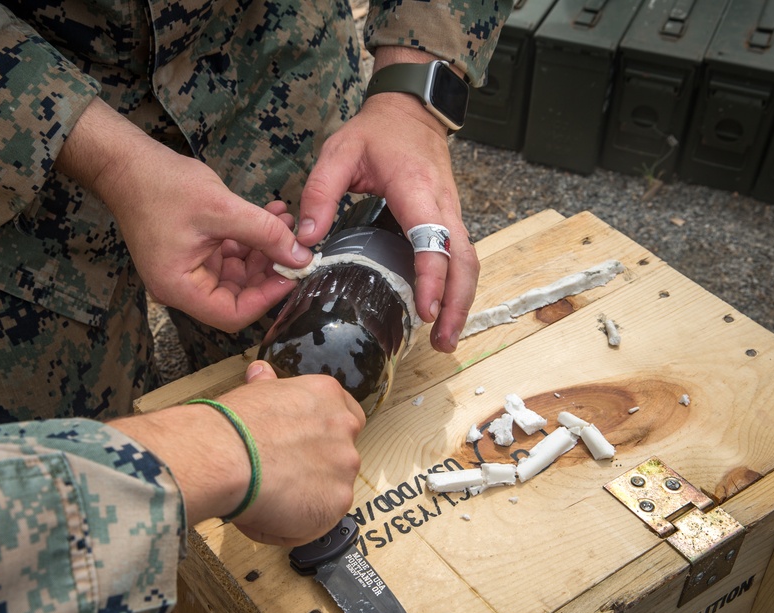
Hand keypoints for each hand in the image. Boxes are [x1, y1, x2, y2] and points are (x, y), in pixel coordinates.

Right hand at [56, 99, 313, 331]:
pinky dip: (251, 238)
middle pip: (238, 296)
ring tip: (287, 221)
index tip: (293, 272)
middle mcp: (183, 287)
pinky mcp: (194, 253)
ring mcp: (188, 270)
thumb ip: (265, 234)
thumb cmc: (163, 187)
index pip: (233, 314)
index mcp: (180, 288)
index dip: (267, 298)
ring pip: (238, 274)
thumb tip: (302, 257)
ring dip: (265, 249)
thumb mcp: (222, 209)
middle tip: (296, 244)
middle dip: (270, 270)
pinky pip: (229, 255)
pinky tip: (272, 215)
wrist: (127, 164)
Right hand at [117, 361, 364, 545]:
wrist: (226, 455)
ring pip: (328, 490)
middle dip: (313, 468)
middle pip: (338, 455)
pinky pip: (316, 521)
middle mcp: (345, 427)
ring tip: (265, 497)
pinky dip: (292, 526)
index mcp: (326, 396)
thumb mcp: (253, 393)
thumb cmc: (233, 423)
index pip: (344, 416)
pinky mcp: (337, 501)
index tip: (301, 447)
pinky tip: (264, 515)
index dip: (321, 436)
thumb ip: (268, 386)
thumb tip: (260, 372)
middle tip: (278, 475)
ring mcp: (345, 466)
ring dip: (302, 498)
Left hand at [297, 48, 478, 352]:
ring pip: (468, 262)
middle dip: (456, 304)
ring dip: (461, 301)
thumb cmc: (375, 130)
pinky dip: (456, 286)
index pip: (433, 240)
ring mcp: (451, 212)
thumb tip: (305, 241)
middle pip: (464, 260)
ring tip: (443, 339)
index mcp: (417, 189)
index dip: (432, 278)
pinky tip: (440, 311)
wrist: (410, 109)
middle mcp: (443, 204)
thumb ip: (319, 194)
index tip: (424, 311)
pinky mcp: (449, 218)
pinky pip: (459, 256)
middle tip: (440, 342)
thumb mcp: (338, 152)